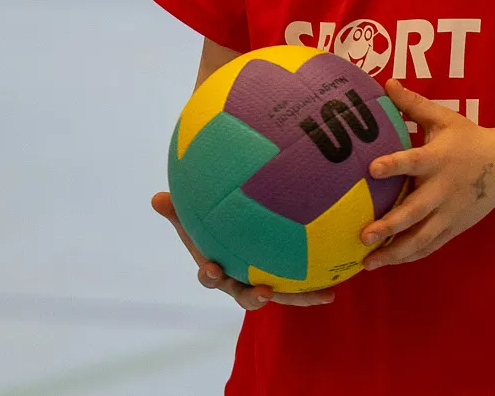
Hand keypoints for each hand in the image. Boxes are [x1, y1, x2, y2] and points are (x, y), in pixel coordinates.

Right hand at [150, 191, 334, 309]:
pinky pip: (302, 284)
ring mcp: (264, 283)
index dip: (209, 275)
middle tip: (263, 293)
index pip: (209, 276)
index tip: (212, 268)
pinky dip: (318, 286)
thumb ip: (178, 210)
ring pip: (282, 295)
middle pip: (245, 295)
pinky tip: (338, 284)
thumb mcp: (192, 216)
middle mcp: (240, 281)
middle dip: (253, 298)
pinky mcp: (285, 280)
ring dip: (301, 298)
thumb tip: (156, 197)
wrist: (236, 231)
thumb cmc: (210, 224)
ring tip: (323, 296)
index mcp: (217, 268)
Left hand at [360, 81, 494, 268]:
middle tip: (363, 234)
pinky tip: (388, 263)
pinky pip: (430, 246)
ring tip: (368, 262)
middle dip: (389, 225)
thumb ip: (414, 104)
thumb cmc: (468, 138)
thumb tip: (386, 82)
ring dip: (395, 252)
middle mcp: (442, 189)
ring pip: (422, 238)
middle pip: (415, 211)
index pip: (413, 161)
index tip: (371, 170)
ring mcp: (449, 213)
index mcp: (438, 159)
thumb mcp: (444, 118)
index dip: (393, 165)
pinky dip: (410, 256)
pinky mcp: (453, 228)